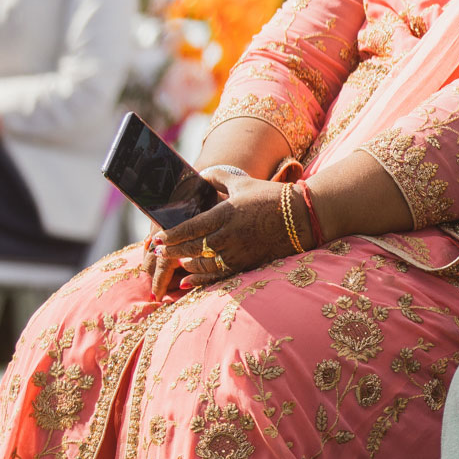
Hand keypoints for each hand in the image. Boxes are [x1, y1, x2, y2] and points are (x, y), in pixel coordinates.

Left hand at [147, 168, 299, 293]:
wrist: (302, 216)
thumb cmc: (271, 196)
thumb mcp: (243, 182)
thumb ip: (219, 178)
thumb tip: (201, 175)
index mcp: (226, 213)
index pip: (191, 227)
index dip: (172, 235)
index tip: (156, 239)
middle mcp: (229, 234)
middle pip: (193, 247)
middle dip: (172, 251)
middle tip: (157, 252)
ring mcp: (238, 251)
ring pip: (203, 264)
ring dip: (186, 264)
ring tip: (177, 261)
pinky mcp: (247, 263)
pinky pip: (218, 276)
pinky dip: (200, 280)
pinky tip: (187, 282)